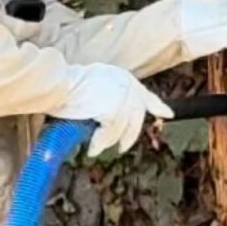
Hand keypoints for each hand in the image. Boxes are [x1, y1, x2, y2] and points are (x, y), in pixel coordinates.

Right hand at [51, 64, 172, 156]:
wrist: (58, 83)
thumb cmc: (67, 85)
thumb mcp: (95, 84)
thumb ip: (109, 96)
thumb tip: (111, 119)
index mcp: (123, 77)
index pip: (145, 94)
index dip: (158, 106)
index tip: (168, 115)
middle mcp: (127, 85)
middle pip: (137, 116)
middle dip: (129, 135)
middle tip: (121, 148)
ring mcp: (123, 98)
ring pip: (123, 128)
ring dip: (109, 141)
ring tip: (97, 148)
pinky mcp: (115, 111)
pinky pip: (111, 133)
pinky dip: (101, 142)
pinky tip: (93, 148)